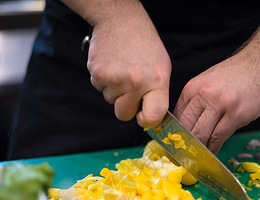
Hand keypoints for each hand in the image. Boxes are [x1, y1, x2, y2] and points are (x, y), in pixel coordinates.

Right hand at [86, 4, 170, 127]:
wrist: (120, 19)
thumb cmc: (143, 43)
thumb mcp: (162, 67)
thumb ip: (157, 93)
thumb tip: (149, 116)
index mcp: (157, 81)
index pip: (153, 116)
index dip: (146, 120)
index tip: (143, 115)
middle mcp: (136, 83)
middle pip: (124, 114)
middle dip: (125, 106)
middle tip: (130, 87)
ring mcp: (115, 79)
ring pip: (110, 100)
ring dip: (114, 89)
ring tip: (122, 68)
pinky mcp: (97, 74)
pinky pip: (99, 88)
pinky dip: (104, 80)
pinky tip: (112, 64)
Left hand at [174, 49, 259, 152]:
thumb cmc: (237, 74)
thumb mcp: (208, 82)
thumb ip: (196, 102)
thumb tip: (185, 127)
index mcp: (192, 88)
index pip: (176, 118)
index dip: (175, 136)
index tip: (176, 147)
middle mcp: (202, 95)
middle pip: (185, 129)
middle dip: (184, 147)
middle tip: (185, 158)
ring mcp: (219, 104)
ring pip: (200, 136)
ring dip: (199, 151)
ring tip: (199, 160)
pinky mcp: (236, 114)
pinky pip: (218, 138)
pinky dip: (214, 149)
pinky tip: (213, 155)